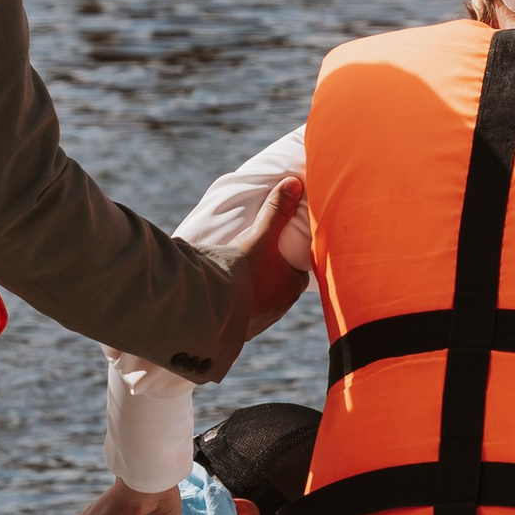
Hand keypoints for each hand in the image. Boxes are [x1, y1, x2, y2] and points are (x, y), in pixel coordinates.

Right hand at [229, 172, 307, 342]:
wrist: (215, 308)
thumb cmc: (245, 270)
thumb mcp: (261, 234)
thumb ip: (277, 210)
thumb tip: (294, 182)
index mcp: (293, 285)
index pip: (299, 270)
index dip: (292, 260)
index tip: (281, 251)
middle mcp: (281, 307)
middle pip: (282, 287)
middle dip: (274, 276)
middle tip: (260, 262)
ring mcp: (262, 322)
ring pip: (264, 303)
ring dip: (256, 292)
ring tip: (242, 279)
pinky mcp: (241, 332)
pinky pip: (245, 316)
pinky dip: (240, 306)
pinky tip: (230, 298)